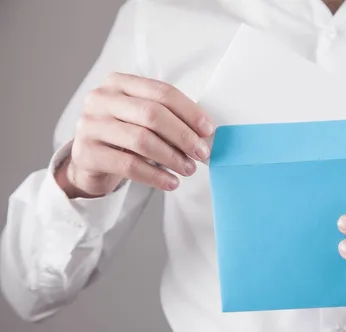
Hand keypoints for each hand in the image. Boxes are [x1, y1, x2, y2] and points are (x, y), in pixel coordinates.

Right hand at [55, 72, 213, 197]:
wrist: (90, 161)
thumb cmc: (124, 136)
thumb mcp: (142, 119)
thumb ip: (169, 118)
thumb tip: (205, 133)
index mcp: (119, 83)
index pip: (162, 92)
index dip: (189, 111)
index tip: (208, 130)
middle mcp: (101, 99)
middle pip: (152, 114)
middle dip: (183, 135)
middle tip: (201, 153)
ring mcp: (90, 125)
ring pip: (141, 140)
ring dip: (172, 157)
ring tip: (188, 169)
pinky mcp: (86, 154)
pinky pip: (128, 165)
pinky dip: (155, 176)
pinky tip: (171, 182)